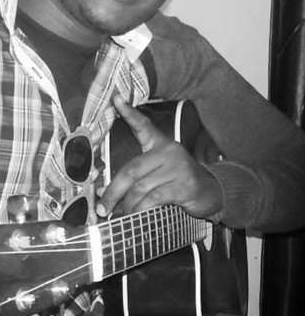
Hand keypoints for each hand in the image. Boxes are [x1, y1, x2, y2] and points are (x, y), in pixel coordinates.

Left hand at [96, 95, 222, 219]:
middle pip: (131, 170)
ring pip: (140, 188)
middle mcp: (168, 152)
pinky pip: (154, 199)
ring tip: (122, 216)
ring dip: (127, 206)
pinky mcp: (184, 186)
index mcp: (160, 144)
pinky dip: (141, 211)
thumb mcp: (160, 172)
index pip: (143, 125)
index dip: (128, 112)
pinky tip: (137, 217)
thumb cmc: (179, 181)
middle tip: (101, 208)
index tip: (115, 98)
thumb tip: (104, 192)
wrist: (213, 191)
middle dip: (112, 192)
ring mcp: (177, 168)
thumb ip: (136, 177)